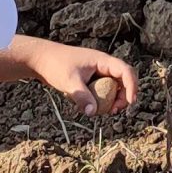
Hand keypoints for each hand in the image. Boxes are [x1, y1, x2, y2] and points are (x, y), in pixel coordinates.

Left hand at [23, 40, 137, 117]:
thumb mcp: (69, 82)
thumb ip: (82, 97)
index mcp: (102, 60)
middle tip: (115, 110)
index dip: (131, 86)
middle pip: (122, 80)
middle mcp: (102, 65)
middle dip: (123, 96)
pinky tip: (91, 107)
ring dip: (112, 99)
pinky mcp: (89, 79)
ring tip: (105, 112)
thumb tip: (94, 113)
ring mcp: (96, 72)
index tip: (130, 102)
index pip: (125, 71)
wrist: (39, 59)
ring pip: (112, 87)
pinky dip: (101, 99)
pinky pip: (101, 90)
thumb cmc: (55, 65)